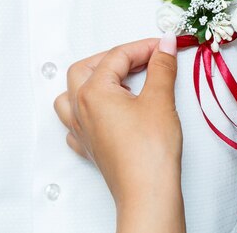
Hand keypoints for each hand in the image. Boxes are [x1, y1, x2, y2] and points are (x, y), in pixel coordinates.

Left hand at [54, 33, 185, 232]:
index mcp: (93, 92)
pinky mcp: (91, 147)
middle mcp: (81, 109)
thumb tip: (164, 46)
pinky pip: (76, 122)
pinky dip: (88, 110)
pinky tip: (106, 111)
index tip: (165, 46)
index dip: (144, 47)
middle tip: (144, 58)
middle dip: (115, 58)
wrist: (147, 191)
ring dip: (92, 81)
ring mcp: (82, 130)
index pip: (117, 56)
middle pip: (87, 68)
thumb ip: (161, 67)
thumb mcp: (160, 99)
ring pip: (72, 95)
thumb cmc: (149, 151)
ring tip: (118, 79)